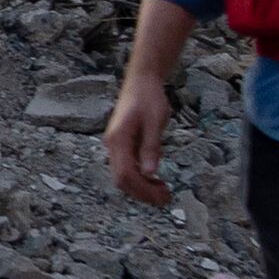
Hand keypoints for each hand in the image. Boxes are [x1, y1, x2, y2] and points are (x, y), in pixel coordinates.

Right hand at [100, 66, 176, 205]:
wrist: (141, 80)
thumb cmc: (149, 97)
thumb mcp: (155, 121)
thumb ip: (151, 147)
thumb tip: (149, 173)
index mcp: (118, 140)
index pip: (125, 175)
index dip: (142, 190)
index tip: (162, 196)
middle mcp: (112, 145)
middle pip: (122, 180)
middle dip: (142, 193)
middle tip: (165, 198)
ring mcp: (115, 146)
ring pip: (123, 176)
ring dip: (142, 187)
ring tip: (163, 190)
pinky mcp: (122, 145)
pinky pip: (127, 167)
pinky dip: (140, 177)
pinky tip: (155, 178)